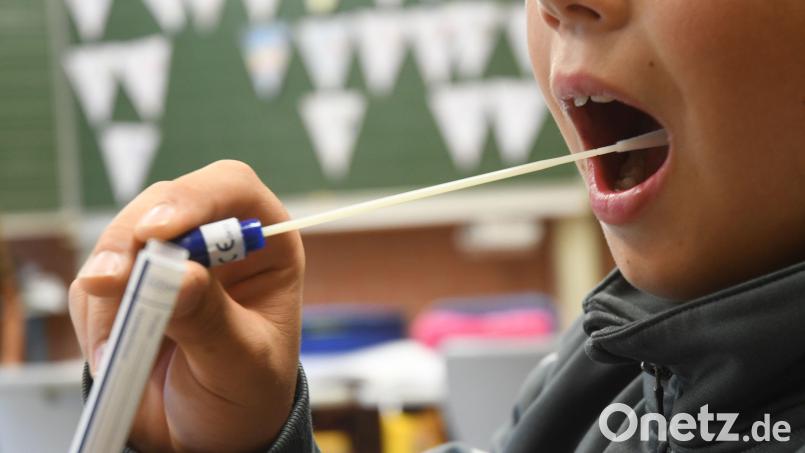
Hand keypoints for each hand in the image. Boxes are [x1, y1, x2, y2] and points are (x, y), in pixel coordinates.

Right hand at [68, 161, 303, 451]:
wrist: (212, 434)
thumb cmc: (247, 393)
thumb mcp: (241, 363)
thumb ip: (210, 319)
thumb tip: (176, 273)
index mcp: (266, 246)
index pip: (232, 189)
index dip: (193, 198)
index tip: (157, 232)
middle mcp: (218, 240)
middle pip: (164, 203)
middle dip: (131, 241)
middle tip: (109, 283)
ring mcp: (171, 260)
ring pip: (120, 239)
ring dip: (108, 288)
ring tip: (116, 344)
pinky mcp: (131, 285)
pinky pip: (95, 283)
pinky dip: (95, 314)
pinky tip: (113, 351)